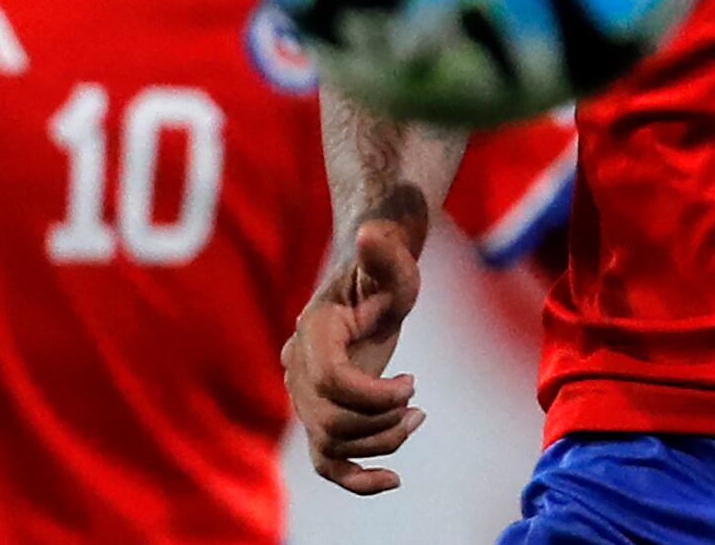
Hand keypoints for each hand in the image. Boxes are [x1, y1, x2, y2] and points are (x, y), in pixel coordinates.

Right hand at [282, 217, 426, 494]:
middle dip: (380, 421)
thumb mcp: (395, 263)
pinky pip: (326, 461)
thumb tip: (369, 233)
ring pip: (331, 443)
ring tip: (416, 417)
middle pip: (330, 420)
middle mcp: (297, 366)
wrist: (370, 282)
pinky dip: (355, 478)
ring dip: (379, 442)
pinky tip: (393, 480)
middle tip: (416, 404)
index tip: (413, 382)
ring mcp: (303, 394)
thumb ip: (384, 254)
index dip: (374, 394)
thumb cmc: (386, 271)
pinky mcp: (318, 413)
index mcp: (313, 331)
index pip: (331, 382)